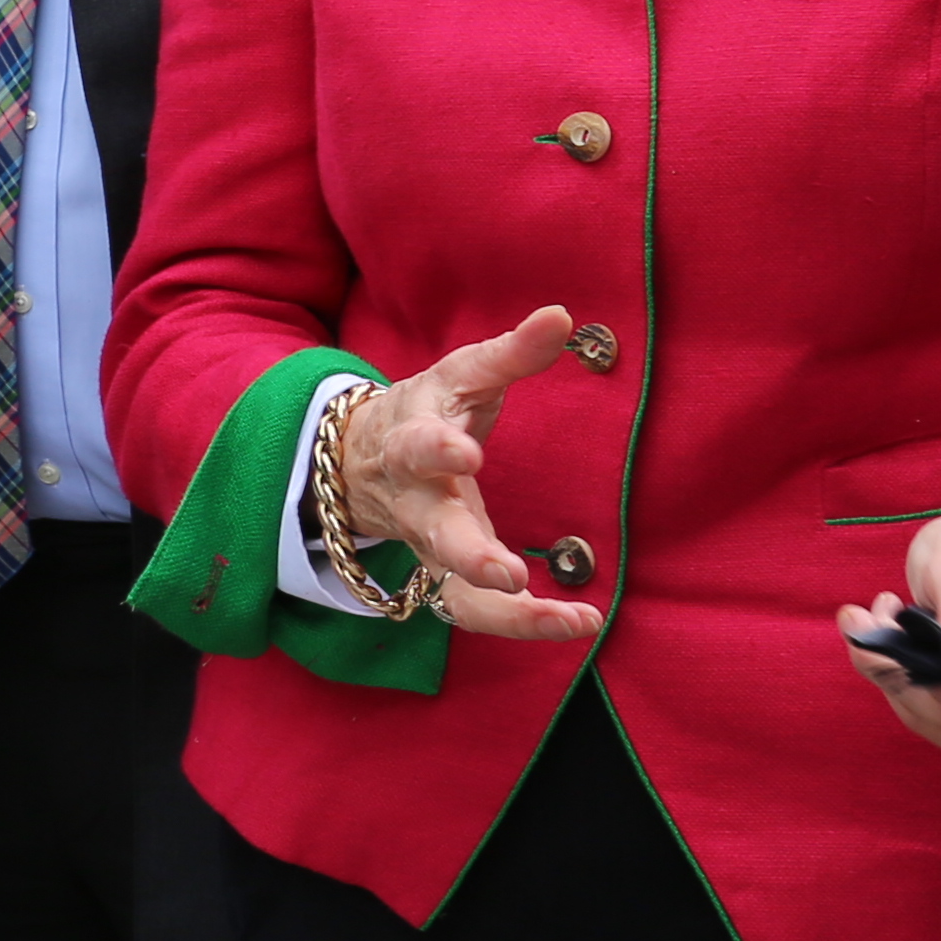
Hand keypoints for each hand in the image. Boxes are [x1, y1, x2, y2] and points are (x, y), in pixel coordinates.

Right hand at [330, 313, 605, 641]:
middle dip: (469, 556)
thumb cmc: (429, 410)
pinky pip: (474, 612)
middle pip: (434, 535)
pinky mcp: (445, 577)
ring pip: (451, 591)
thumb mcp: (461, 376)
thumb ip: (511, 353)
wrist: (363, 460)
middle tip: (509, 575)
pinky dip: (520, 624)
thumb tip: (561, 316)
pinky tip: (577, 623)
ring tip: (566, 618)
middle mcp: (415, 504)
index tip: (468, 454)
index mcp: (412, 443)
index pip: (417, 445)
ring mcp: (429, 548)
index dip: (438, 450)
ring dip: (505, 610)